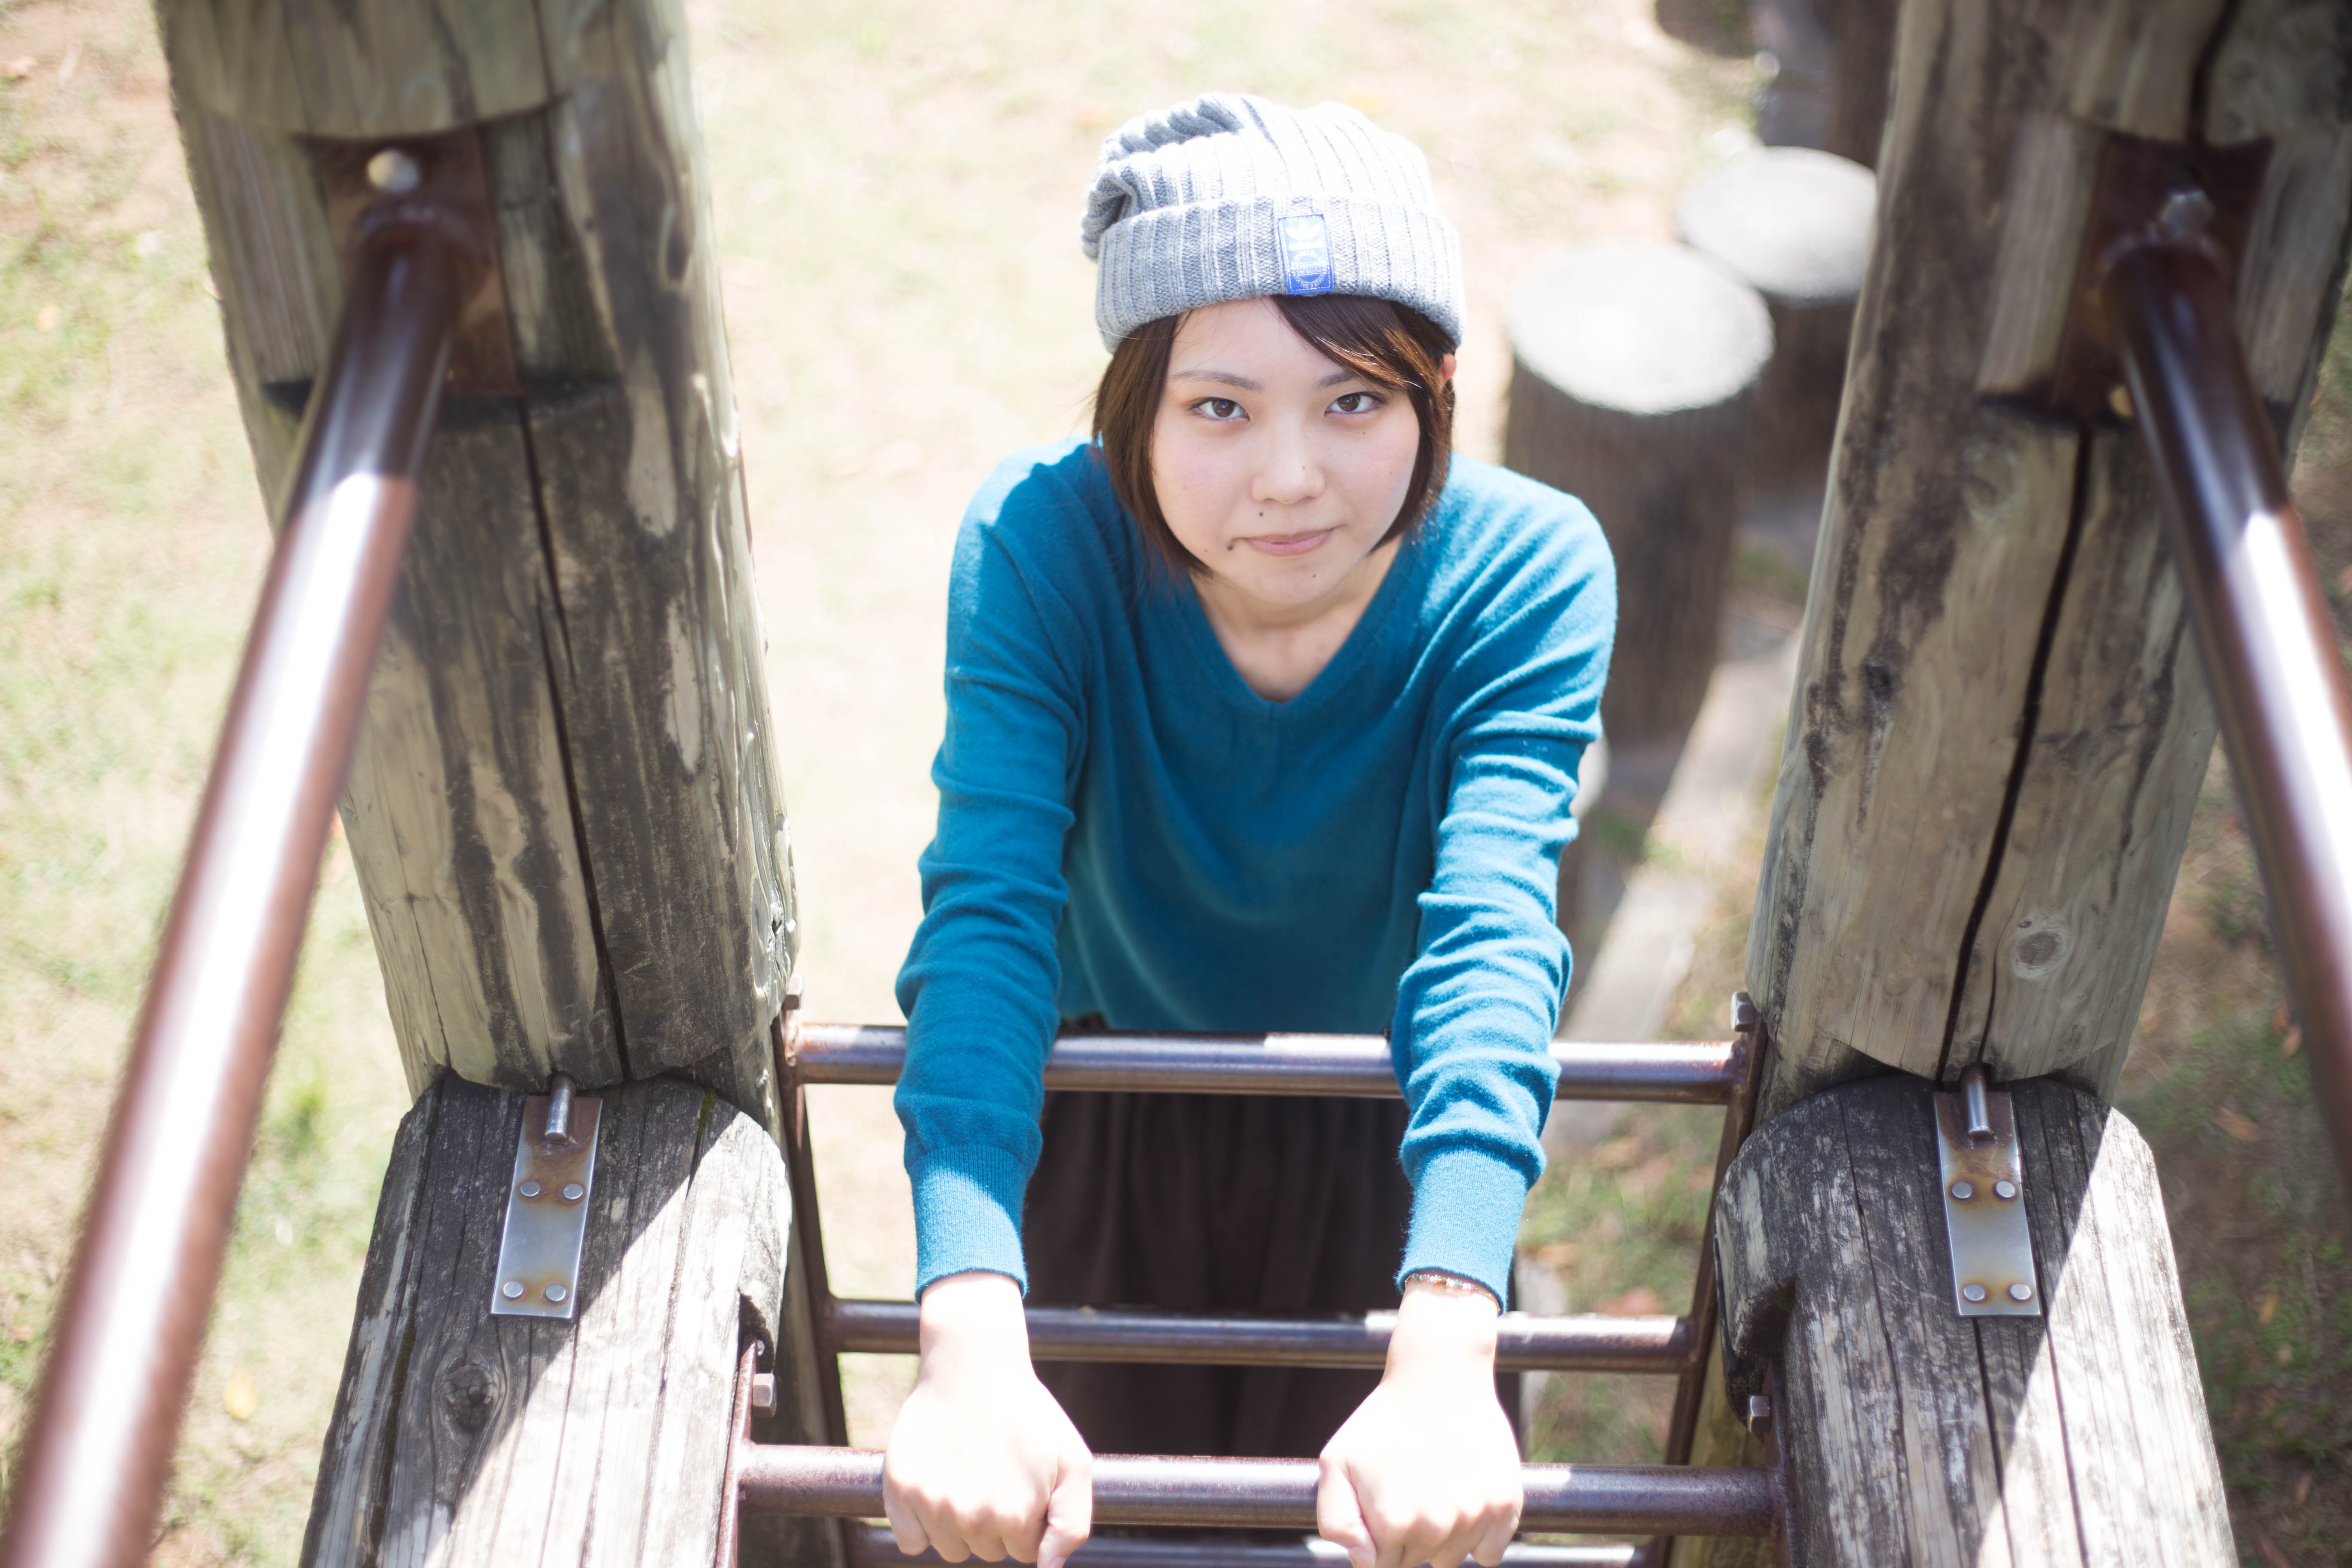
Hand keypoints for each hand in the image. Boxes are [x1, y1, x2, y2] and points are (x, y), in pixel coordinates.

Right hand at [883, 1272, 1093, 1566]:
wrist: (971, 1365)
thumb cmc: (1027, 1411)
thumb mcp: (1073, 1460)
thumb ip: (1072, 1524)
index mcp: (1015, 1515)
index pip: (1023, 1550)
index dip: (1026, 1516)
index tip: (1022, 1479)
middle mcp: (971, 1517)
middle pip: (986, 1550)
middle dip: (995, 1519)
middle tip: (995, 1470)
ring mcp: (932, 1506)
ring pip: (950, 1548)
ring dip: (960, 1523)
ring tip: (969, 1473)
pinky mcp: (899, 1491)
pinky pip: (910, 1541)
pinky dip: (921, 1523)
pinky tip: (938, 1484)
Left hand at [1317, 1276, 1521, 1567]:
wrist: (1440, 1378)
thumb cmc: (1383, 1421)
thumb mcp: (1336, 1462)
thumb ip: (1336, 1520)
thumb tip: (1364, 1559)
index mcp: (1393, 1524)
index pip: (1383, 1566)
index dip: (1379, 1539)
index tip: (1384, 1504)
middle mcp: (1437, 1528)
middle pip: (1419, 1563)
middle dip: (1409, 1537)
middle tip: (1409, 1488)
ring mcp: (1475, 1518)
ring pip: (1453, 1557)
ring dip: (1443, 1536)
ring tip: (1435, 1487)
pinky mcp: (1506, 1506)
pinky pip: (1489, 1554)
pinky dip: (1478, 1537)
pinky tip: (1463, 1499)